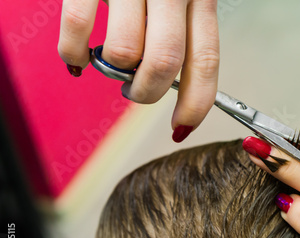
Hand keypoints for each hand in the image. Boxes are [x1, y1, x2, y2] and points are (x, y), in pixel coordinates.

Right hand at [58, 0, 218, 141]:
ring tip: (110, 62)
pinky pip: (77, 26)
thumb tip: (177, 90)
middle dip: (147, 92)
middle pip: (165, 63)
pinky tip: (77, 57)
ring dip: (113, 71)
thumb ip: (183, 35)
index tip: (180, 127)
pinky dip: (73, 53)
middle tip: (135, 90)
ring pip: (123, 51)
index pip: (205, 61)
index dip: (195, 103)